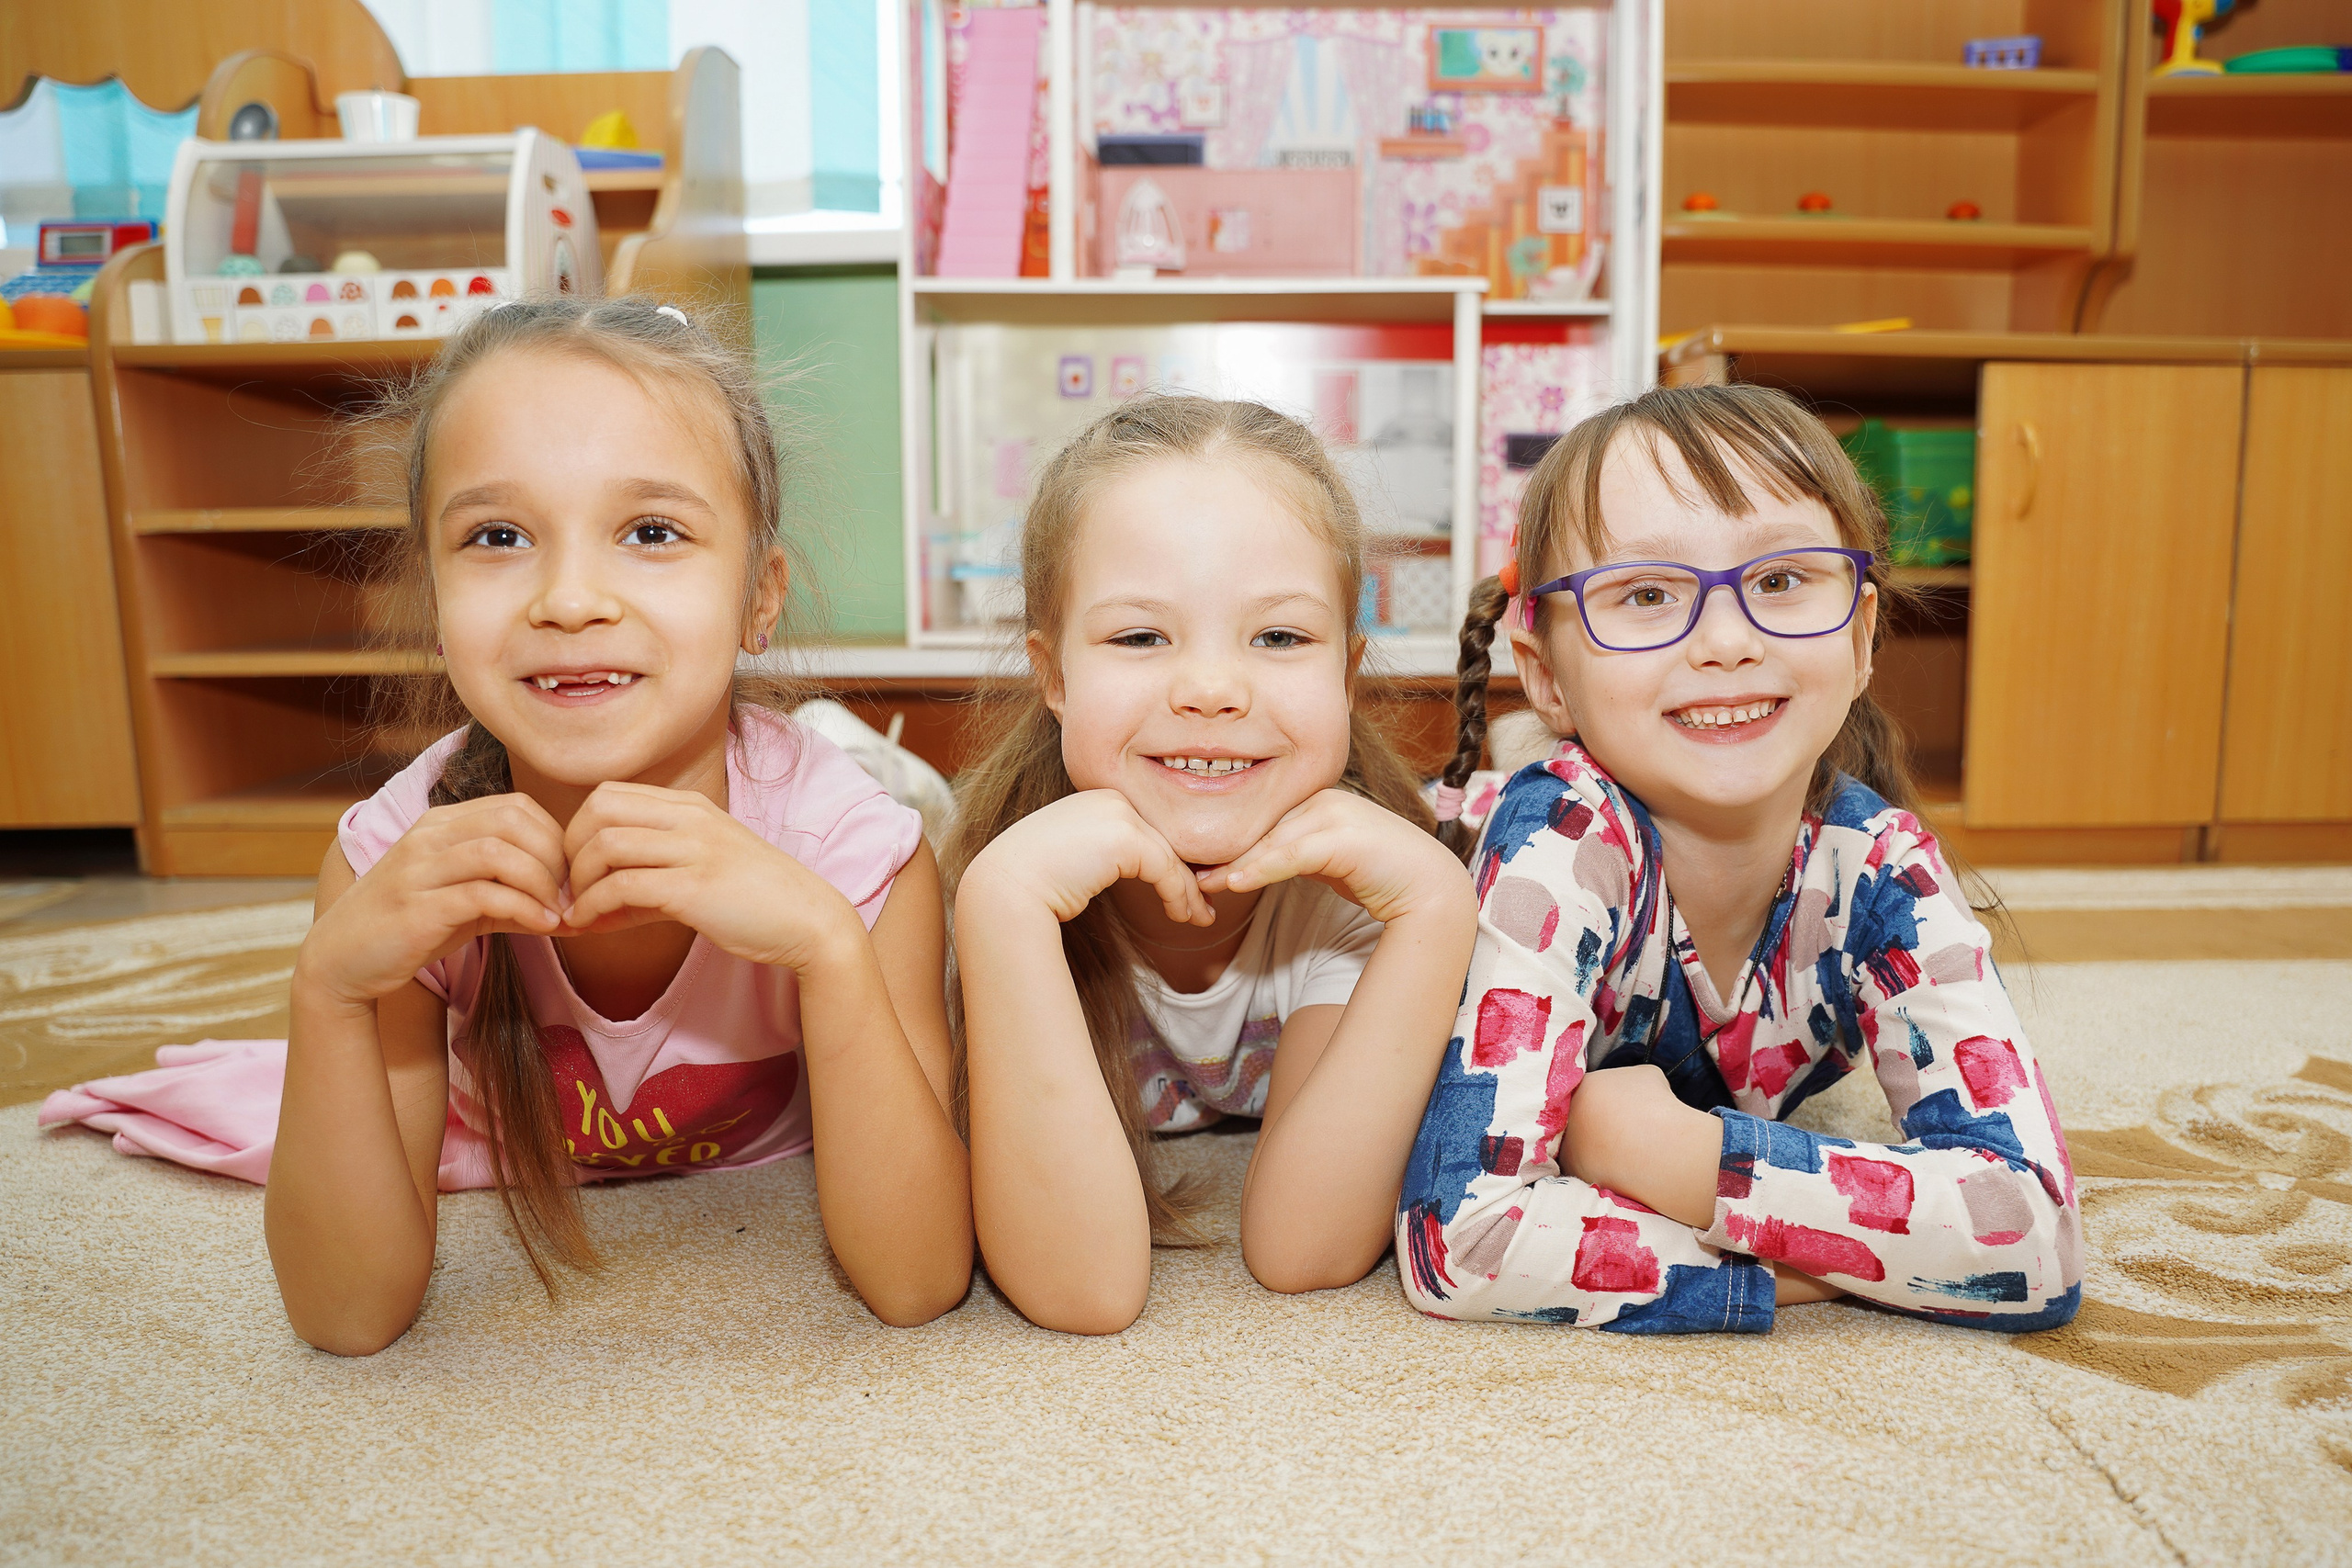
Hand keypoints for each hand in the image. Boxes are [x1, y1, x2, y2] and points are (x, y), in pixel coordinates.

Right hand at [299, 794, 567, 1007]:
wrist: (340, 962)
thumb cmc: (408, 928)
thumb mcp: (464, 903)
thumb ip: (511, 894)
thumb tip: (571, 906)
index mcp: (441, 825)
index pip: (516, 807)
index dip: (555, 838)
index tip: (569, 876)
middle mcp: (428, 838)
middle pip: (512, 821)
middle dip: (554, 857)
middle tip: (569, 894)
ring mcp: (419, 870)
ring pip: (498, 851)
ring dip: (541, 882)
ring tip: (558, 912)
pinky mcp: (416, 907)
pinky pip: (482, 894)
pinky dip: (524, 908)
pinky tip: (543, 927)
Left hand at [560, 781, 861, 971]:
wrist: (809, 920)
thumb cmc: (756, 899)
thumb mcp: (704, 868)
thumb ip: (652, 875)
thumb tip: (595, 903)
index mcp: (692, 807)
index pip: (609, 794)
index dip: (577, 828)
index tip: (575, 867)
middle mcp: (691, 819)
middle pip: (599, 810)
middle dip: (569, 850)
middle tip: (568, 886)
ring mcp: (695, 850)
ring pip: (606, 845)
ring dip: (578, 881)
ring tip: (575, 909)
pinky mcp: (695, 888)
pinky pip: (625, 886)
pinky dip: (594, 906)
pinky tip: (588, 925)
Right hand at [962, 789, 1212, 927]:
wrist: (1006, 888)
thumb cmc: (1031, 881)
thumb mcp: (1074, 858)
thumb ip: (1102, 854)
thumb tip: (1130, 869)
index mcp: (1095, 797)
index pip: (1143, 830)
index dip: (1166, 862)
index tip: (1181, 891)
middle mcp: (1109, 798)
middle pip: (1160, 840)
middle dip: (1184, 877)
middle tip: (1200, 907)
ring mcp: (1118, 813)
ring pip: (1168, 856)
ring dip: (1187, 892)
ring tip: (1198, 918)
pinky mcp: (1126, 836)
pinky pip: (1165, 869)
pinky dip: (1178, 895)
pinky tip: (1181, 916)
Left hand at [1196, 789, 1471, 926]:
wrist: (1429, 887)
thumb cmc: (1379, 875)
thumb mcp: (1326, 860)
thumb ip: (1294, 854)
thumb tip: (1252, 865)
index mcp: (1316, 798)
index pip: (1262, 819)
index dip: (1229, 842)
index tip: (1196, 862)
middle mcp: (1322, 798)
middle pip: (1260, 826)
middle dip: (1222, 851)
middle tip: (1184, 874)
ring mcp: (1333, 813)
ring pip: (1269, 840)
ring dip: (1232, 864)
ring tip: (1201, 883)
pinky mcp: (1341, 836)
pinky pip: (1289, 854)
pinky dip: (1259, 869)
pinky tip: (1234, 883)